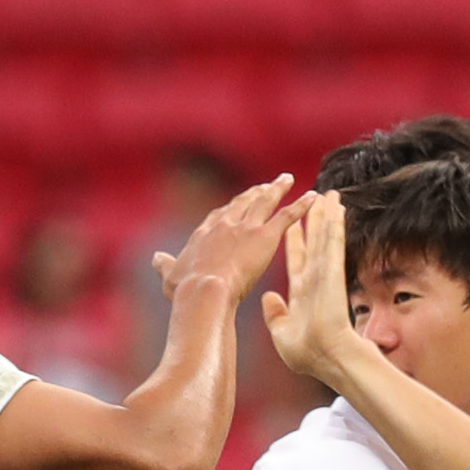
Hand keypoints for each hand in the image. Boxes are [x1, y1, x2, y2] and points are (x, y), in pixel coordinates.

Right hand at [156, 173, 297, 308]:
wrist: (204, 290)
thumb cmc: (187, 290)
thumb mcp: (171, 277)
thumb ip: (166, 266)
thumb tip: (157, 258)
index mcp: (205, 233)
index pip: (220, 215)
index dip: (231, 208)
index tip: (238, 202)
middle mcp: (226, 224)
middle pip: (243, 202)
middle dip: (255, 191)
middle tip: (265, 184)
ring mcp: (246, 227)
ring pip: (265, 202)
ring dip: (277, 189)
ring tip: (287, 179)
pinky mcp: (265, 236)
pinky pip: (287, 217)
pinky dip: (301, 206)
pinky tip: (313, 197)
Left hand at [256, 192, 361, 387]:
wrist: (327, 359)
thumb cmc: (309, 354)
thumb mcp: (282, 332)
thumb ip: (275, 313)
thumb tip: (268, 297)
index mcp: (302, 291)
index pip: (296, 258)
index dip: (294, 239)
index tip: (291, 222)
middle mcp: (315, 278)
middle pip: (313, 242)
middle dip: (313, 220)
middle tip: (314, 199)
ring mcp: (325, 273)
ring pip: (325, 237)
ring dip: (327, 215)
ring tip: (330, 195)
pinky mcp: (333, 271)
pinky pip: (332, 242)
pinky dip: (334, 223)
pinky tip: (336, 207)